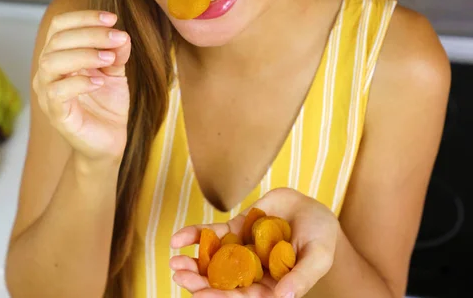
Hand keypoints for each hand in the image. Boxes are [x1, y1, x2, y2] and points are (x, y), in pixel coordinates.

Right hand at [33, 10, 130, 159]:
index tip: (112, 19)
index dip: (84, 17)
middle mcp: (47, 72)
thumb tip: (121, 35)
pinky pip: (57, 92)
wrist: (108, 142)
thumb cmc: (107, 106)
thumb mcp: (115, 73)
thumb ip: (116, 53)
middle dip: (90, 34)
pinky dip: (80, 82)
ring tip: (109, 59)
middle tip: (117, 37)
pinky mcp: (56, 114)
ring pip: (51, 63)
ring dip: (83, 55)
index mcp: (59, 56)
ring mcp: (47, 93)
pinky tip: (100, 82)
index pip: (60, 26)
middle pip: (57, 40)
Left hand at [169, 188, 337, 297]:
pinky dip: (194, 236)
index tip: (200, 295)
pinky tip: (177, 238)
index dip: (221, 297)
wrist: (312, 207)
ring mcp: (241, 251)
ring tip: (174, 262)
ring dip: (192, 263)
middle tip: (179, 276)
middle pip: (222, 282)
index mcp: (271, 288)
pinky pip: (212, 235)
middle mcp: (252, 273)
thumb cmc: (321, 236)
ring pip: (212, 261)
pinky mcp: (235, 230)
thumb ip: (302, 276)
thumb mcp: (318, 256)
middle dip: (199, 281)